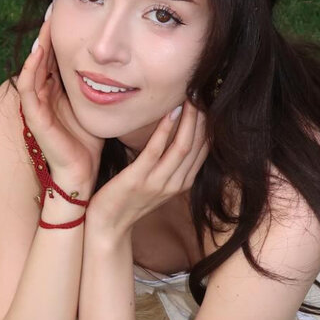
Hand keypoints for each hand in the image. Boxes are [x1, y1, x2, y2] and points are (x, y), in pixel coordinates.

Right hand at [16, 7, 105, 184]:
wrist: (82, 172)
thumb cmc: (90, 142)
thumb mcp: (96, 105)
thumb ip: (100, 85)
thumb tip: (121, 64)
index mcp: (56, 91)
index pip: (54, 56)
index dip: (60, 35)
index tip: (69, 12)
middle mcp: (43, 95)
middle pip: (42, 56)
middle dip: (48, 33)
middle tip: (55, 8)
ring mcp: (36, 105)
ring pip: (32, 67)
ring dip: (38, 45)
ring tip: (47, 23)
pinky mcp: (33, 117)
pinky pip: (27, 88)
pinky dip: (31, 69)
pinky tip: (39, 52)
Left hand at [86, 98, 209, 235]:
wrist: (109, 228)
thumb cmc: (129, 200)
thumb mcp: (156, 182)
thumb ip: (168, 162)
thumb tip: (175, 133)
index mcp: (183, 183)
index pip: (204, 150)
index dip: (209, 126)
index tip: (210, 102)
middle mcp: (176, 184)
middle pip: (197, 146)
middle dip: (203, 119)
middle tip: (203, 92)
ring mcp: (158, 183)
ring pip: (182, 147)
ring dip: (189, 120)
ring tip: (191, 97)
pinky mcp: (138, 180)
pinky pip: (155, 151)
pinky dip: (164, 130)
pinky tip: (170, 112)